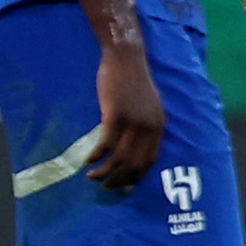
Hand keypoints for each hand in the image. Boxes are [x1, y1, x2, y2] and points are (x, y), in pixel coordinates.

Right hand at [86, 34, 165, 188]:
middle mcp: (149, 127)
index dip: (137, 177)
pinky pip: (105, 144)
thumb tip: (134, 142)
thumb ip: (145, 123)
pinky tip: (87, 160)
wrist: (125, 57)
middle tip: (106, 187)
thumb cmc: (133, 78)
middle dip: (120, 180)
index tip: (125, 187)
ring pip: (119, 157)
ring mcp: (132, 121)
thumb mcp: (148, 104)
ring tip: (92, 177)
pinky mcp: (115, 115)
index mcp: (158, 126)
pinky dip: (95, 156)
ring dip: (105, 172)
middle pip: (135, 163)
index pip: (150, 160)